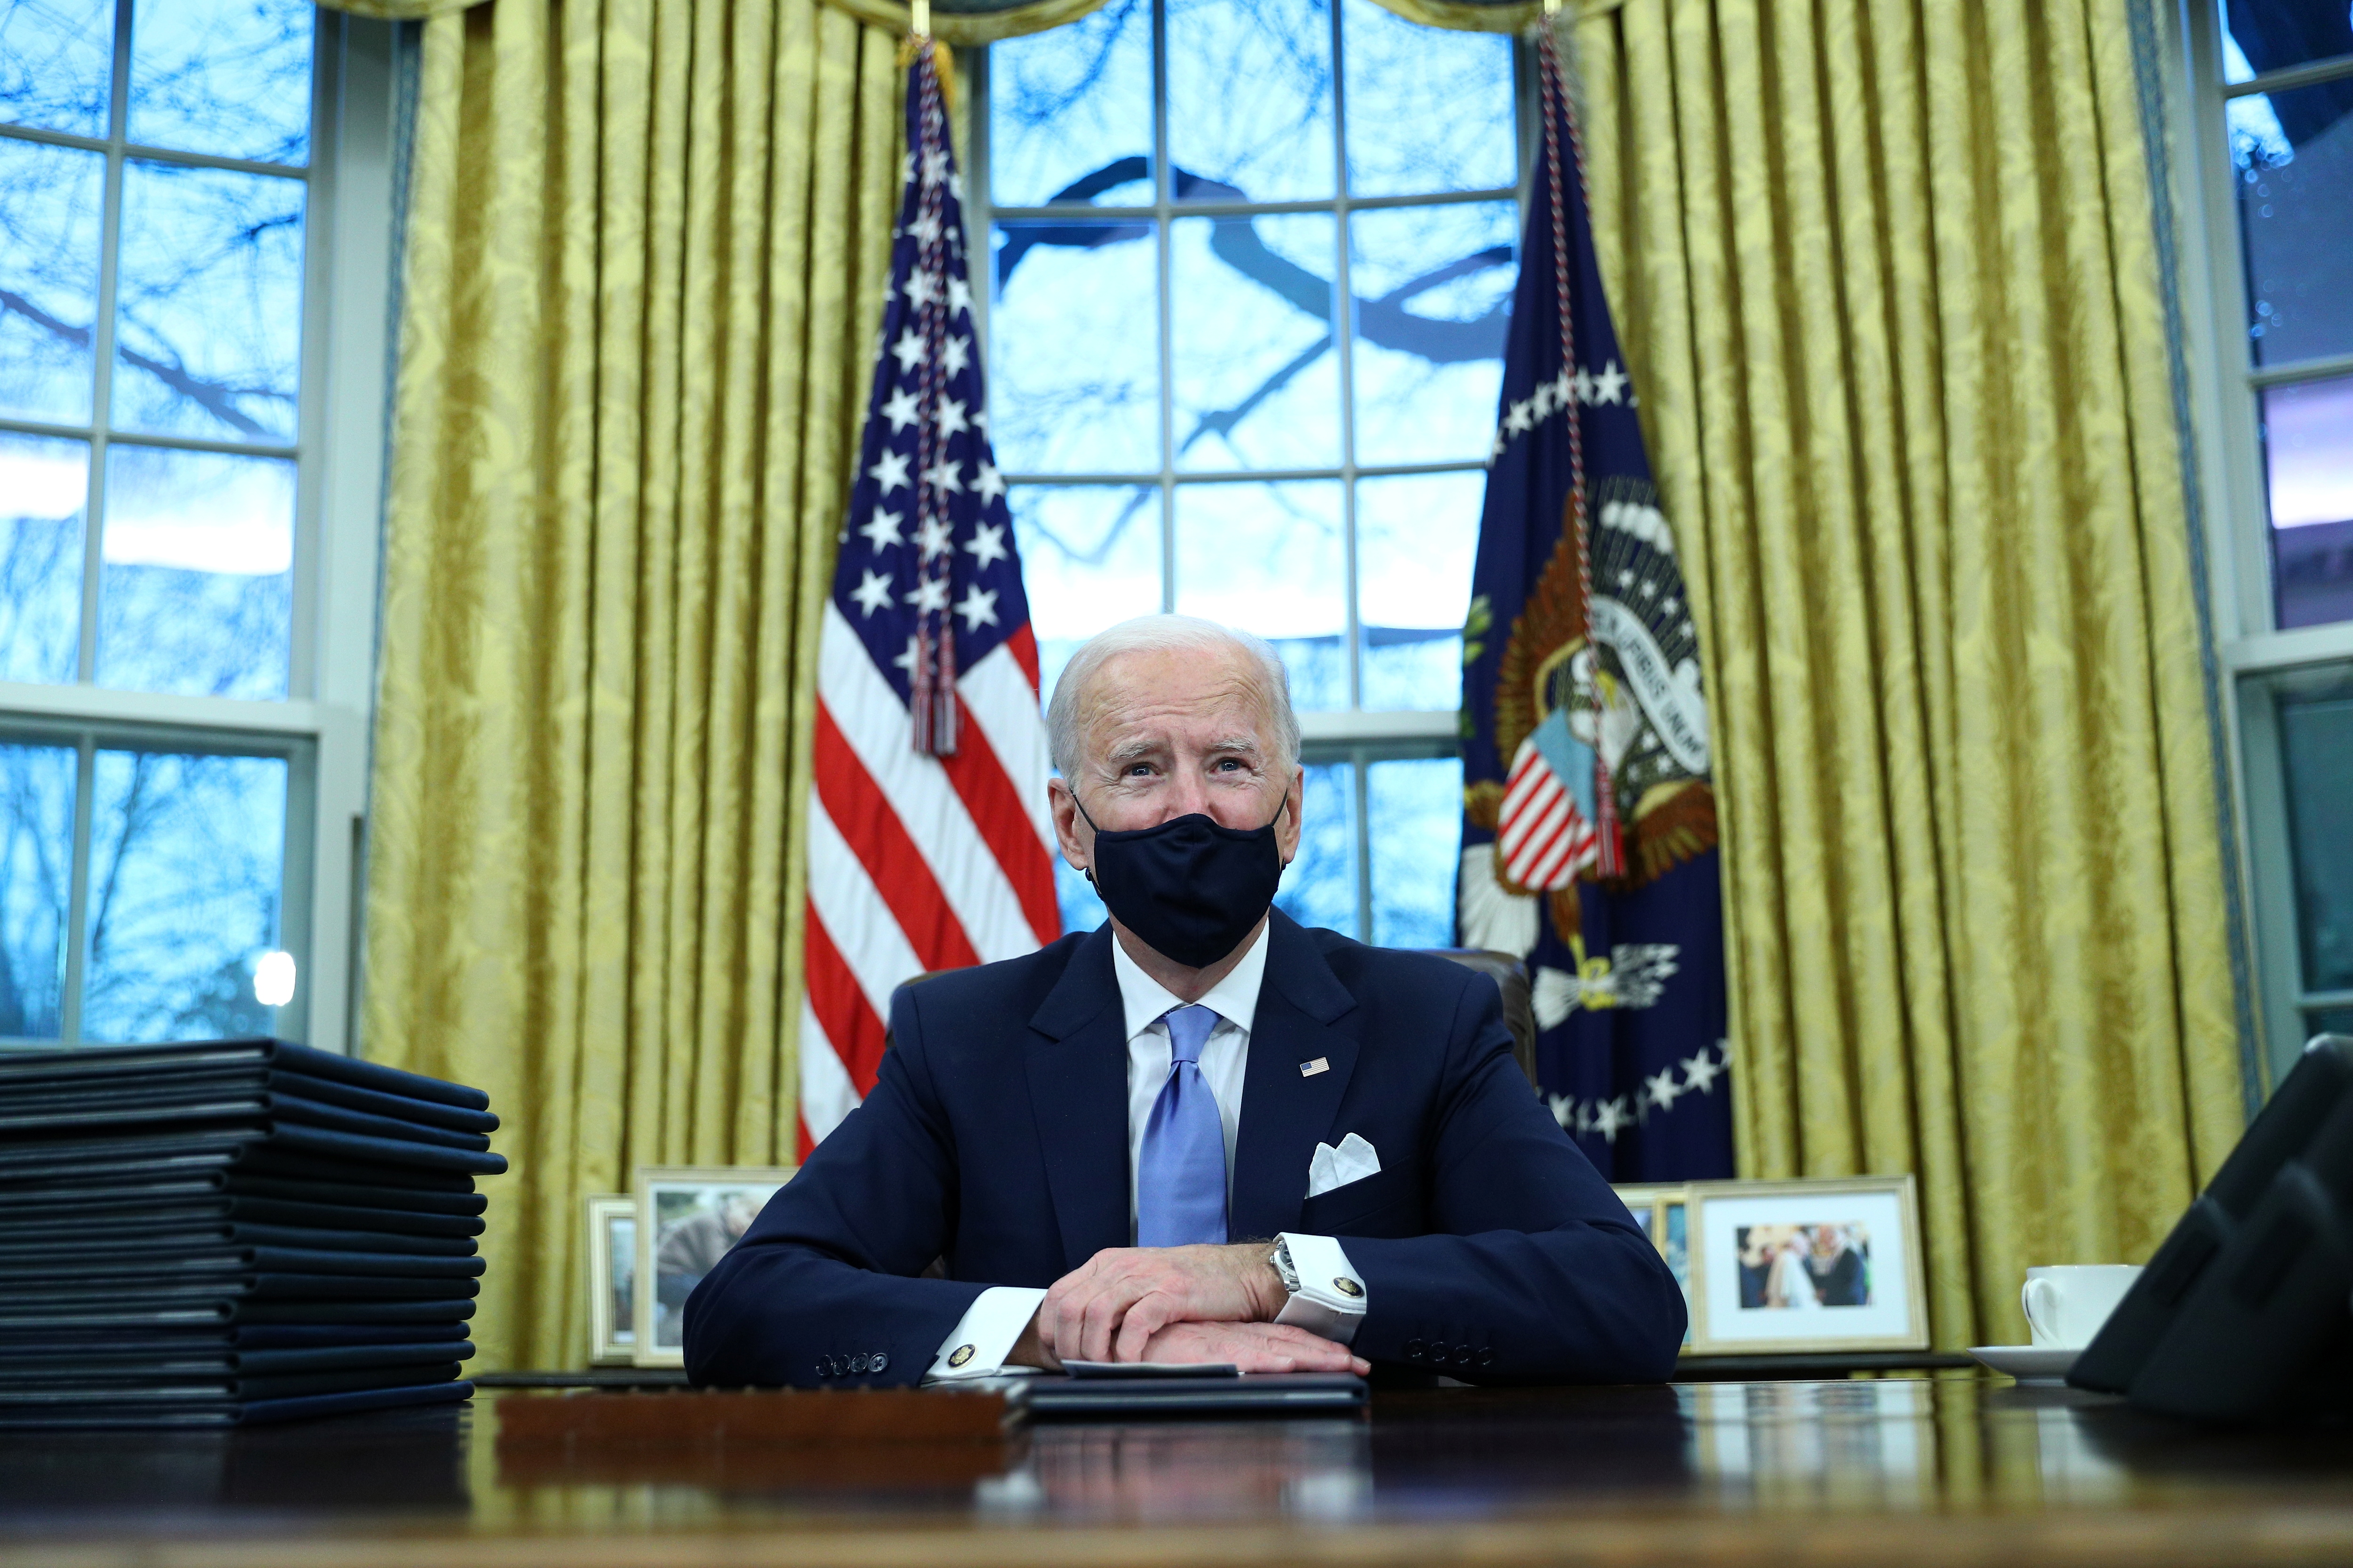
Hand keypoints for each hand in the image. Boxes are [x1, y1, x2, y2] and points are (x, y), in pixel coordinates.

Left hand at [1041, 1242, 1288, 1364]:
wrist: (1237, 1274)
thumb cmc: (1187, 1287)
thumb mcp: (1138, 1283)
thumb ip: (1109, 1300)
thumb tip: (1076, 1337)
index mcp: (1107, 1263)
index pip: (1057, 1294)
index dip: (1050, 1329)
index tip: (1059, 1355)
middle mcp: (1120, 1266)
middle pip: (1070, 1306)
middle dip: (1069, 1346)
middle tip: (1081, 1369)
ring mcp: (1146, 1277)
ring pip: (1095, 1313)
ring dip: (1093, 1350)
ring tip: (1103, 1369)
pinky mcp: (1171, 1293)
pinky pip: (1135, 1323)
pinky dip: (1127, 1349)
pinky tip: (1131, 1363)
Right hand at [1137, 1320, 1368, 1375]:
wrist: (1124, 1332)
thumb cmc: (1154, 1344)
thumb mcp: (1193, 1352)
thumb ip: (1217, 1359)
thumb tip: (1243, 1369)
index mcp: (1236, 1337)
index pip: (1284, 1340)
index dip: (1316, 1348)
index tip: (1348, 1359)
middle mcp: (1236, 1336)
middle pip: (1291, 1342)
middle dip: (1328, 1355)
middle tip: (1363, 1365)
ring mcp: (1225, 1343)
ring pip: (1277, 1347)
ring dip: (1312, 1356)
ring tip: (1343, 1364)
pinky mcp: (1207, 1351)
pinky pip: (1244, 1356)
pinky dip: (1269, 1360)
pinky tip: (1289, 1364)